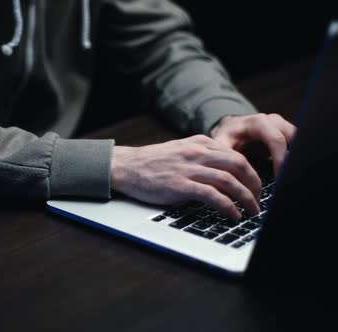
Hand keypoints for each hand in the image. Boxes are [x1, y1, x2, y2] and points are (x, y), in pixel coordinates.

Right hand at [110, 135, 260, 219]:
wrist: (125, 167)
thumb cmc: (150, 163)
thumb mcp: (179, 151)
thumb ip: (200, 157)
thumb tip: (222, 173)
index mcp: (199, 143)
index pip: (235, 154)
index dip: (251, 172)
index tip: (256, 186)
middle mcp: (197, 153)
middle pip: (239, 164)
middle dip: (255, 184)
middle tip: (259, 200)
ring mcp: (189, 168)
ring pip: (230, 180)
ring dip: (246, 198)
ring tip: (252, 212)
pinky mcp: (180, 185)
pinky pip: (213, 196)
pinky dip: (228, 206)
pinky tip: (233, 215)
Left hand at [210, 113, 295, 174]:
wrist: (231, 128)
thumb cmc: (226, 136)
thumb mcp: (220, 143)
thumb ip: (224, 155)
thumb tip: (229, 173)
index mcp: (258, 122)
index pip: (276, 139)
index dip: (280, 159)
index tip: (279, 177)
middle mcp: (273, 121)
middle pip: (293, 139)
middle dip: (291, 160)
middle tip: (287, 180)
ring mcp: (283, 126)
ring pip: (298, 141)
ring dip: (295, 159)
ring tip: (288, 178)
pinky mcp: (287, 134)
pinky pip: (296, 145)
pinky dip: (294, 159)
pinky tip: (288, 173)